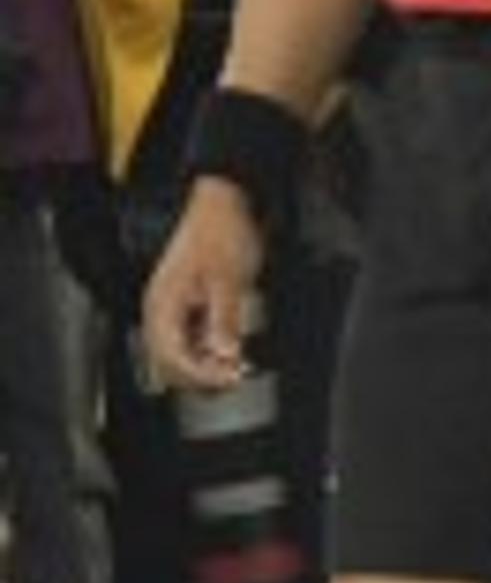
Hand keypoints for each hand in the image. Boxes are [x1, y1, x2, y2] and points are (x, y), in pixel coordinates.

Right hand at [143, 182, 268, 391]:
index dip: (201, 374)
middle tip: (238, 376)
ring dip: (205, 368)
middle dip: (203, 377)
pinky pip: (189, 342)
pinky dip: (207, 353)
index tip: (232, 378)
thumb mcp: (229, 279)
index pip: (172, 358)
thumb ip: (224, 319)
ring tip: (238, 367)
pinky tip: (231, 353)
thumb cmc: (222, 234)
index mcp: (163, 305)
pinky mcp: (184, 308)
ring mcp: (170, 311)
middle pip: (170, 364)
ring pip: (179, 357)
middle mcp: (160, 312)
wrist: (221, 205)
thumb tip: (225, 355)